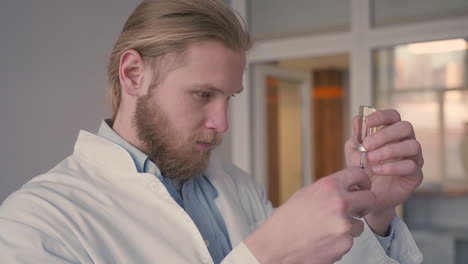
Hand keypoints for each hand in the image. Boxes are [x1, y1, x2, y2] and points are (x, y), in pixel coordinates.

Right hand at [244, 168, 375, 263]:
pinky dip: (340, 241)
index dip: (363, 181)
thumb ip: (329, 189)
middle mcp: (339, 203)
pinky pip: (350, 240)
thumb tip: (347, 188)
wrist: (276, 246)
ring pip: (359, 224)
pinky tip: (323, 239)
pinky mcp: (345, 244)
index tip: (363, 186)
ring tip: (326, 229)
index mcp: (328, 186)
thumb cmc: (286, 221)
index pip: (359, 174)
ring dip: (349, 226)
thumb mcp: (305, 194)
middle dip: (365, 204)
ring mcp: (344, 225)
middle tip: (357, 209)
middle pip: (370, 198)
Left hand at [345, 109, 423, 234]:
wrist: (367, 196)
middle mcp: (406, 141)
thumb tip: (357, 119)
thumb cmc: (362, 169)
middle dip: (385, 135)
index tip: (367, 122)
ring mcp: (414, 157)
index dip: (382, 116)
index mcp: (391, 132)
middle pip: (405, 127)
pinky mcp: (416, 175)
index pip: (393, 116)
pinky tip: (377, 171)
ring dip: (388, 151)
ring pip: (411, 146)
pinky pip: (411, 166)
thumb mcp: (353, 153)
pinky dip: (392, 167)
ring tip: (370, 160)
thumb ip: (356, 137)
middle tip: (367, 146)